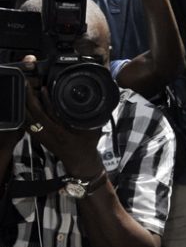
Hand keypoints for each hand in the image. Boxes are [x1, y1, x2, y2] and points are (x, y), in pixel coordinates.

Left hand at [22, 56, 102, 177]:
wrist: (80, 161)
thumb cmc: (87, 146)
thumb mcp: (93, 131)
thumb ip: (93, 117)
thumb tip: (98, 101)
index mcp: (62, 133)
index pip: (49, 114)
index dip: (46, 100)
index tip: (44, 88)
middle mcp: (49, 134)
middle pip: (33, 114)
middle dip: (30, 98)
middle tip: (29, 85)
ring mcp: (42, 136)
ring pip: (28, 118)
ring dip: (26, 104)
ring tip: (27, 92)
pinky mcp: (39, 136)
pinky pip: (28, 122)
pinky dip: (27, 112)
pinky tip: (28, 104)